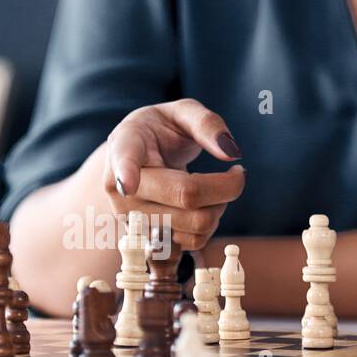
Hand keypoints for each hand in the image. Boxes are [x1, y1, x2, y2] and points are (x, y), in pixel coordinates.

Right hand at [102, 98, 245, 250]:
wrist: (134, 162)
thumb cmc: (159, 132)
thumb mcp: (181, 113)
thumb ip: (207, 124)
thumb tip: (231, 153)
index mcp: (124, 146)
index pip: (124, 161)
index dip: (126, 174)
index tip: (127, 184)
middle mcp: (121, 189)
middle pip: (187, 196)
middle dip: (227, 186)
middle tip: (235, 173)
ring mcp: (133, 220)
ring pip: (195, 226)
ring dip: (219, 209)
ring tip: (213, 189)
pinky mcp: (148, 241)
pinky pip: (192, 244)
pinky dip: (209, 227)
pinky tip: (202, 208)